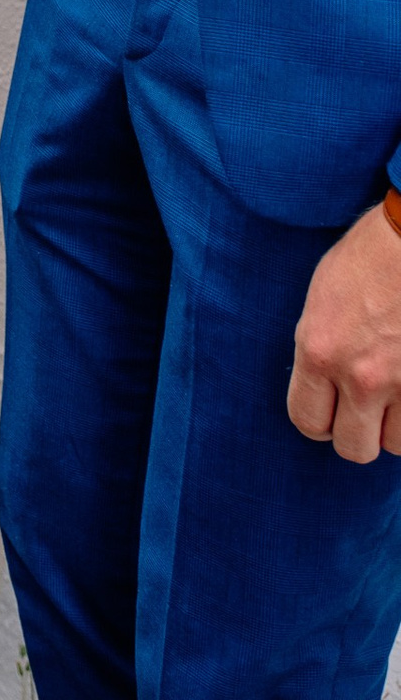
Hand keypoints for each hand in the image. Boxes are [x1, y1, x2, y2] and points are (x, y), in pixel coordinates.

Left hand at [288, 203, 400, 459]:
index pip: (308, 423)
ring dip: (398, 425)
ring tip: (399, 392)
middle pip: (355, 448)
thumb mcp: (323, 297)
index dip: (321, 422)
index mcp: (319, 351)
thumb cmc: (371, 252)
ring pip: (399, 444)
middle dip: (360, 434)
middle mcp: (361, 376)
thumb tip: (323, 384)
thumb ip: (320, 347)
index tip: (332, 412)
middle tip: (368, 411)